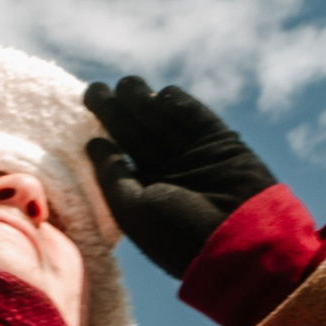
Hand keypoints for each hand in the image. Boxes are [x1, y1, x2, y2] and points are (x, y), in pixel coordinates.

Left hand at [84, 78, 277, 278]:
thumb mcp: (133, 209)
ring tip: (126, 84)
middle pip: (137, 134)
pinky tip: (161, 95)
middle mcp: (169, 174)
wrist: (241, 241)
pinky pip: (197, 117)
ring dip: (144, 101)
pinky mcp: (221, 142)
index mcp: (146, 194)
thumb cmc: (180, 233)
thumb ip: (112, 175)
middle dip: (117, 110)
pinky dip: (179, 104)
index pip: (118, 156)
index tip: (84, 110)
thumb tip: (94, 144)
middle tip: (95, 89)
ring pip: (164, 121)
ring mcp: (195, 157)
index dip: (102, 132)